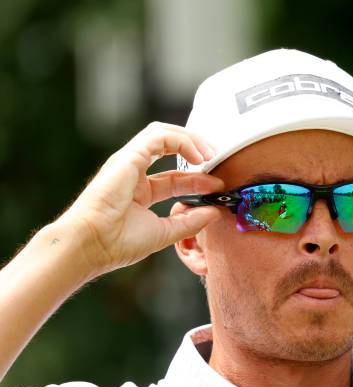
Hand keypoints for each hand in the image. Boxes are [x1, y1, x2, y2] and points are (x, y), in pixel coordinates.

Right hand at [57, 122, 223, 278]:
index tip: (218, 187)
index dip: (199, 180)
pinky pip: (159, 136)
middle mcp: (134, 173)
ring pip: (163, 134)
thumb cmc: (118, 243)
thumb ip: (190, 222)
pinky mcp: (129, 156)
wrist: (92, 245)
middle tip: (219, 160)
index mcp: (140, 191)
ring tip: (210, 153)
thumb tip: (214, 212)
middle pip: (170, 150)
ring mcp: (130, 162)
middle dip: (197, 150)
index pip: (176, 178)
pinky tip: (198, 155)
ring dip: (191, 139)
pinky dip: (182, 140)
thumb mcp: (165, 232)